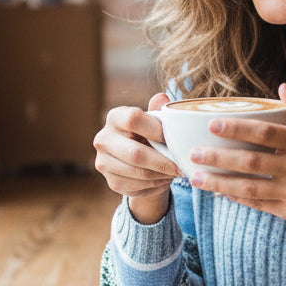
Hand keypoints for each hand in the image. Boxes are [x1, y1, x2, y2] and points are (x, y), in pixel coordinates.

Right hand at [93, 93, 181, 223]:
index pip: (133, 119)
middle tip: (182, 166)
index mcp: (115, 117)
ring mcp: (103, 162)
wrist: (137, 159)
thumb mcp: (155, 120)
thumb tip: (162, 98)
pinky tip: (165, 179)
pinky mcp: (111, 182)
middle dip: (164, 162)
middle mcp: (103, 138)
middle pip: (135, 154)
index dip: (156, 130)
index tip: (172, 139)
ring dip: (162, 175)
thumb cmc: (149, 133)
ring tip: (176, 172)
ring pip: (139, 173)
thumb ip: (159, 111)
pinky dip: (156, 185)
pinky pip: (138, 187)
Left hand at [187, 83, 285, 246]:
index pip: (265, 133)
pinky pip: (256, 203)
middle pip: (251, 161)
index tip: (212, 125)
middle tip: (193, 152)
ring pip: (249, 187)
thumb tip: (281, 87)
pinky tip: (217, 191)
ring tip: (195, 176)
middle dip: (219, 157)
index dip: (237, 129)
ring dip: (219, 182)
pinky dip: (235, 197)